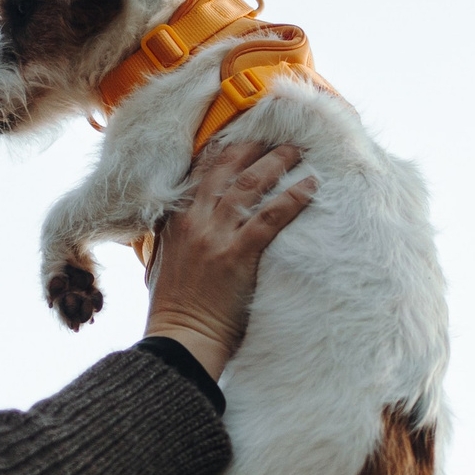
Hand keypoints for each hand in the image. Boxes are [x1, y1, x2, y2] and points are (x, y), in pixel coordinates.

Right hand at [143, 141, 318, 380]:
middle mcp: (194, 221)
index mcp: (175, 221)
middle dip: (253, 147)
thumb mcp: (164, 264)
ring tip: (297, 151)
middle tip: (277, 135)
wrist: (180, 340)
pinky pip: (270, 217)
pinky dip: (292, 198)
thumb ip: (176, 239)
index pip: (199, 171)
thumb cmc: (175, 309)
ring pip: (249, 185)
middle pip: (226, 168)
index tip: (244, 134)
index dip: (224, 149)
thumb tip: (190, 225)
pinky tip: (310, 187)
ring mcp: (215, 236)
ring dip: (276, 163)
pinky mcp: (237, 255)